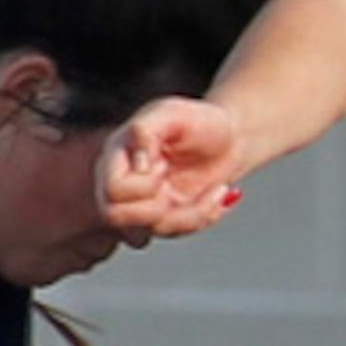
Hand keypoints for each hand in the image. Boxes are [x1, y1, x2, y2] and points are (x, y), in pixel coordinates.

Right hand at [98, 97, 243, 239]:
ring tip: (215, 189)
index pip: (112, 189)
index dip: (142, 184)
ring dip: (191, 212)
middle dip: (156, 205)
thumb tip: (136, 162)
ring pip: (151, 230)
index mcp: (116, 155)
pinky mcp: (165, 216)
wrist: (232, 138)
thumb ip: (147, 130)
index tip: (162, 162)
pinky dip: (205, 214)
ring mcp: (144, 202)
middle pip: (115, 216)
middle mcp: (122, 183)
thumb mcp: (174, 114)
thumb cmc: (200, 121)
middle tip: (174, 180)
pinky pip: (176, 231)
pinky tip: (219, 194)